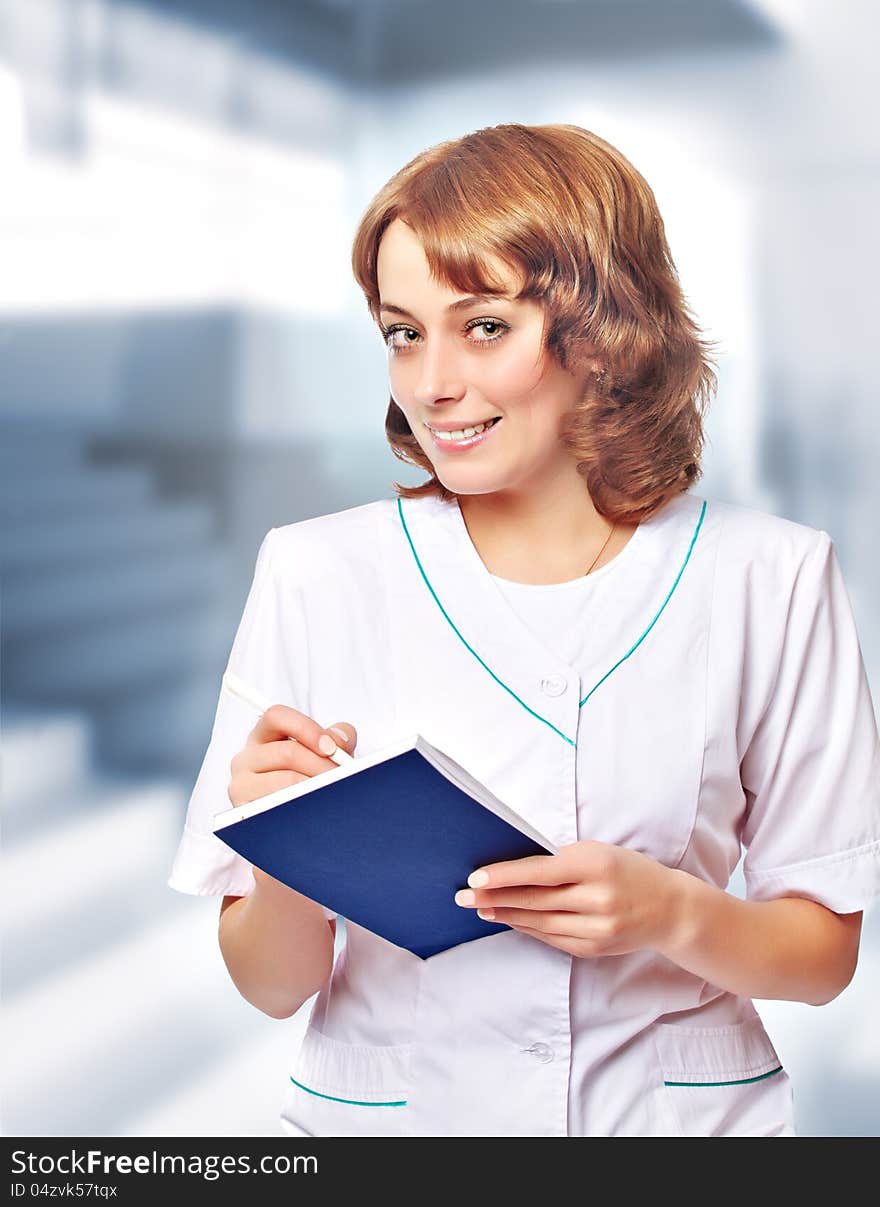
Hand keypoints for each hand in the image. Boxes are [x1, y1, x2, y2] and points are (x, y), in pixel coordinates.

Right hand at [228, 704, 357, 807]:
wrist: (290, 824)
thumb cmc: (306, 781)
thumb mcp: (322, 755)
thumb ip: (336, 740)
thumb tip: (339, 741)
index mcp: (263, 737)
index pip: (276, 716)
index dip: (306, 728)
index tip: (331, 747)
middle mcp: (246, 758)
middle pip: (287, 752)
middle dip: (321, 765)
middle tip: (342, 777)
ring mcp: (241, 785)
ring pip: (286, 780)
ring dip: (316, 787)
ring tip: (333, 793)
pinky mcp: (243, 811)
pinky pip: (276, 807)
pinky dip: (302, 807)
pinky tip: (314, 809)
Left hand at [453, 840, 683, 957]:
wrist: (669, 908)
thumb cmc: (626, 870)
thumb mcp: (598, 852)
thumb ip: (561, 861)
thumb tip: (513, 870)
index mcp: (596, 865)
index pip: (540, 871)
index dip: (504, 876)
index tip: (475, 878)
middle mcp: (598, 898)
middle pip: (535, 900)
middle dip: (495, 898)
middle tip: (462, 896)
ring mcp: (597, 928)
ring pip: (540, 922)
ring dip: (505, 915)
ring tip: (479, 908)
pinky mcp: (595, 949)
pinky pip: (552, 938)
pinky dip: (527, 928)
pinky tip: (509, 919)